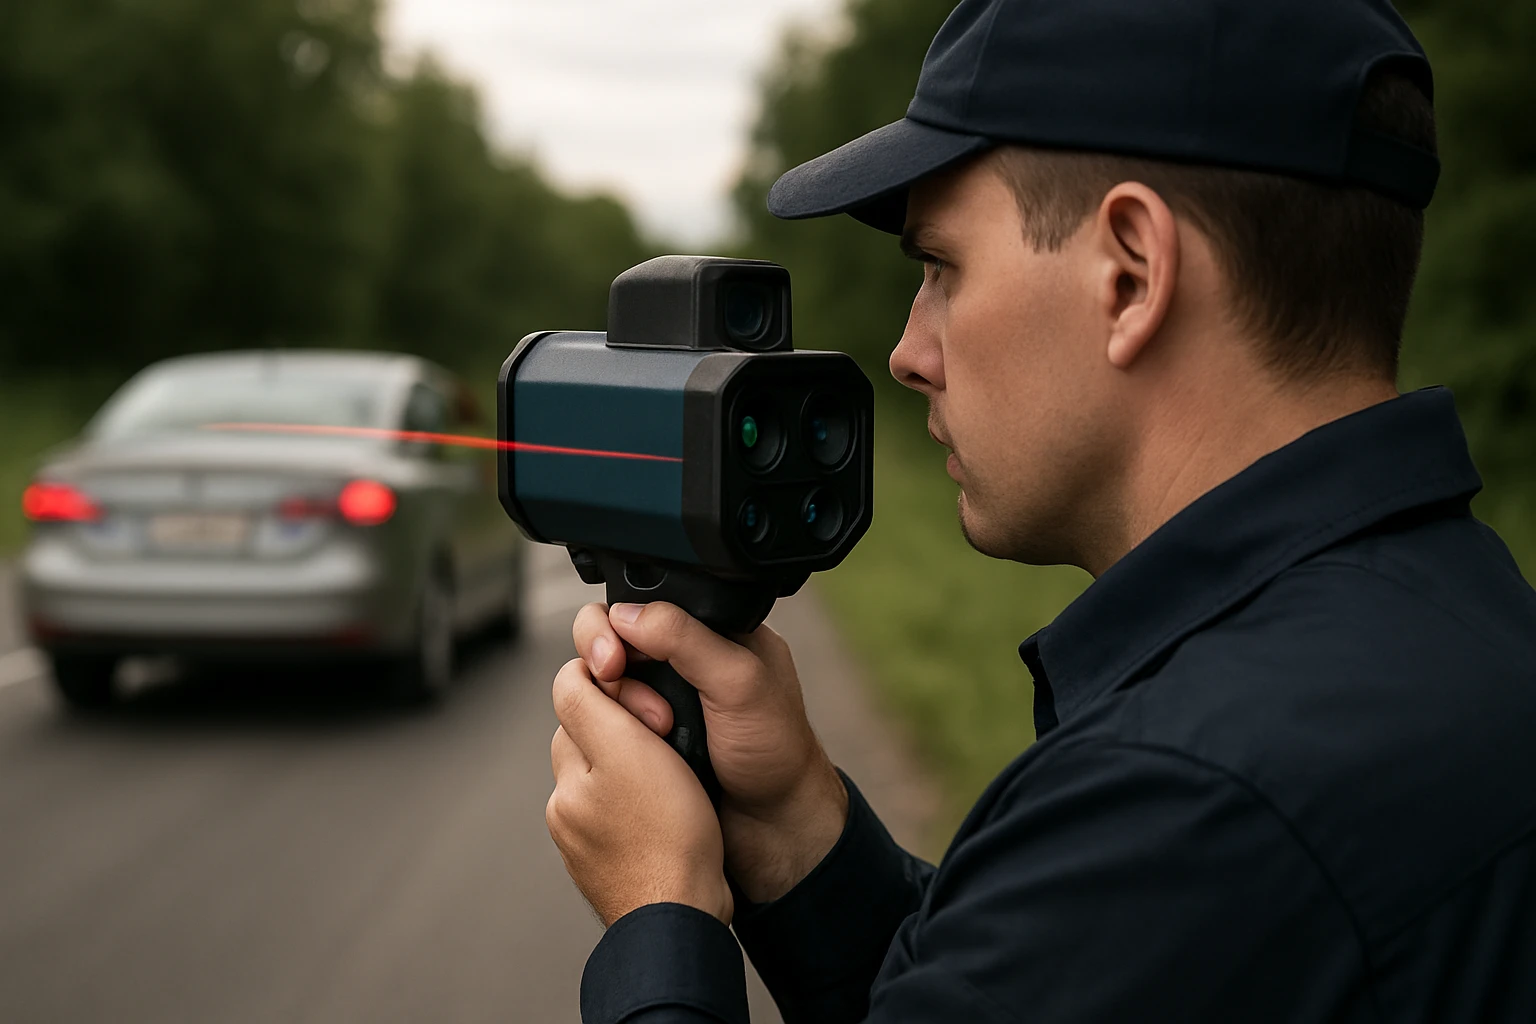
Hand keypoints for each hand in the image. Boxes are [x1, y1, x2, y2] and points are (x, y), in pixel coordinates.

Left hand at [546, 656, 732, 926]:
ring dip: (635, 766)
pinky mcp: (609, 863)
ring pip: (608, 774)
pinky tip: (669, 814)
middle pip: (592, 733)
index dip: (616, 685)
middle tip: (667, 739)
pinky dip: (642, 805)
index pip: (573, 694)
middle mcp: (567, 804)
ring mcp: (585, 839)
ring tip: (673, 778)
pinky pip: (622, 814)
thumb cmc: (667, 836)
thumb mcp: (627, 748)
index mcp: (570, 771)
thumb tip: (571, 676)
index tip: (652, 707)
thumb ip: (589, 704)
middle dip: (626, 725)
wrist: (679, 916)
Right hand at [574, 601, 848, 903]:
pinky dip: (610, 730)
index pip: (646, 605)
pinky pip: (608, 721)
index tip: (614, 654)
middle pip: (615, 639)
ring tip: (652, 728)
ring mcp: (663, 699)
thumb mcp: (739, 683)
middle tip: (613, 678)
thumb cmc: (776, 752)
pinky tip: (631, 745)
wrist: (774, 826)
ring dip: (613, 703)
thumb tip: (626, 614)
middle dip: (607, 660)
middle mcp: (684, 660)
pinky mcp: (647, 736)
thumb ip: (687, 640)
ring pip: (606, 683)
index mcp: (713, 631)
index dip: (617, 623)